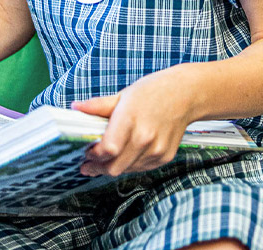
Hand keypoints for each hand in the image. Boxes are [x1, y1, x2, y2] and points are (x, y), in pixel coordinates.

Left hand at [71, 69, 198, 177]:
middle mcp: (145, 138)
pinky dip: (129, 164)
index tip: (86, 152)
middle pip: (114, 167)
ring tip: (104, 159)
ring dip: (113, 167)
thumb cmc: (154, 92)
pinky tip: (124, 155)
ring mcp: (156, 150)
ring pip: (126, 170)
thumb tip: (76, 107)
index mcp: (130, 120)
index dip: (93, 155)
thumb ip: (98, 106)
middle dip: (98, 167)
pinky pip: (140, 168)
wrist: (186, 95)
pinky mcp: (164, 157)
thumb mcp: (123, 95)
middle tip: (88, 164)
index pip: (107, 149)